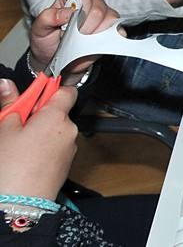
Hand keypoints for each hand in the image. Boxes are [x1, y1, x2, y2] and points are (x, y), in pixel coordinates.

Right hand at [0, 82, 76, 200]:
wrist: (19, 204)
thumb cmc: (11, 168)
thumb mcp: (4, 129)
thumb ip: (10, 103)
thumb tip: (7, 85)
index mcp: (57, 117)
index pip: (66, 91)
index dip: (51, 89)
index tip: (35, 92)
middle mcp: (69, 130)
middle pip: (58, 112)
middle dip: (38, 115)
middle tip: (17, 123)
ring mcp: (70, 148)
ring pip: (55, 131)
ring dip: (40, 132)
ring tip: (18, 145)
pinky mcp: (66, 164)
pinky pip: (55, 147)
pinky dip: (43, 147)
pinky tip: (26, 158)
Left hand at [29, 0, 118, 76]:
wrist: (55, 58)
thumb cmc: (47, 39)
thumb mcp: (39, 29)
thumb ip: (48, 17)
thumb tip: (67, 13)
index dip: (78, 15)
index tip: (68, 27)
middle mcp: (90, 1)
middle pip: (98, 10)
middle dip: (85, 28)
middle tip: (74, 36)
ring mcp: (103, 13)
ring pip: (110, 18)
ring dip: (95, 34)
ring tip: (82, 40)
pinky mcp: (111, 26)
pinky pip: (118, 29)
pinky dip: (107, 39)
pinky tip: (94, 43)